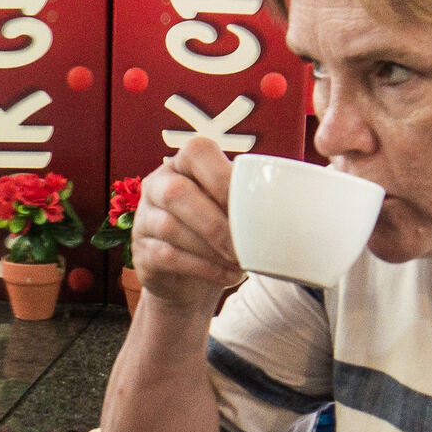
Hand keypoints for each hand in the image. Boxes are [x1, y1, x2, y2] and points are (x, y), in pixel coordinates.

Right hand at [131, 137, 242, 310]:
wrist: (192, 278)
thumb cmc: (220, 232)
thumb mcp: (232, 208)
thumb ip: (249, 198)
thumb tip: (290, 206)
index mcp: (184, 164)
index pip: (197, 153)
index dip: (222, 178)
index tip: (249, 207)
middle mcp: (158, 184)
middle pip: (177, 193)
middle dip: (216, 223)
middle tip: (243, 247)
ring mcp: (145, 218)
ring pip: (171, 228)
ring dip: (212, 250)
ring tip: (240, 264)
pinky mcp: (141, 251)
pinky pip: (168, 256)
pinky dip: (204, 268)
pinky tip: (227, 276)